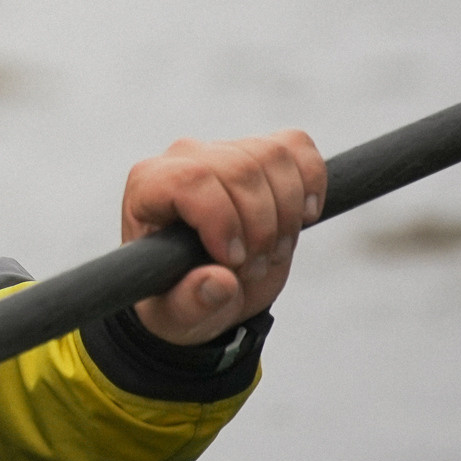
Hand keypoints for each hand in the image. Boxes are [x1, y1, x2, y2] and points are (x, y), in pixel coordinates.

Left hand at [123, 129, 326, 345]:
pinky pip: (297, 146)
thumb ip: (190, 303)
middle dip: (260, 228)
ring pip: (272, 155)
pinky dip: (312, 181)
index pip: (189, 179)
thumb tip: (218, 283)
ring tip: (271, 252)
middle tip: (253, 268)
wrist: (205, 284)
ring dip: (287, 214)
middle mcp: (183, 158)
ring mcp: (224, 151)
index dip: (222, 219)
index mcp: (149, 187)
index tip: (232, 261)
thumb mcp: (175, 315)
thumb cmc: (178, 295)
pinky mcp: (261, 155)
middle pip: (239, 169)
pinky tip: (302, 216)